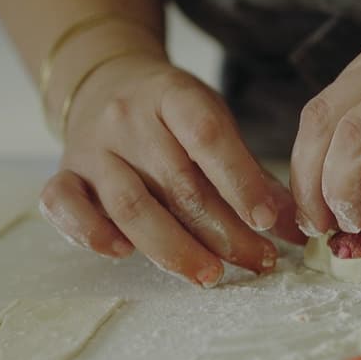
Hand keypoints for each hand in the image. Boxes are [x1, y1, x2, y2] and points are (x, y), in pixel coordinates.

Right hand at [40, 54, 304, 286]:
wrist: (105, 84)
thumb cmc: (173, 116)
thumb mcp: (214, 123)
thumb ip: (252, 175)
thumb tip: (297, 229)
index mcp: (172, 95)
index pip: (207, 136)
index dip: (240, 181)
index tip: (268, 221)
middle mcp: (127, 118)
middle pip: (176, 184)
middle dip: (223, 232)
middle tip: (257, 261)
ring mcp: (92, 148)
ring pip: (130, 205)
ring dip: (173, 248)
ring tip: (210, 275)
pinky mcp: (65, 173)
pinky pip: (63, 204)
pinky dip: (90, 233)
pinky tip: (123, 253)